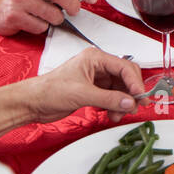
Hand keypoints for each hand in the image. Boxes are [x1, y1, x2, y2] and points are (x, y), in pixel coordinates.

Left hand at [26, 46, 143, 123]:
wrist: (32, 103)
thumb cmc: (49, 90)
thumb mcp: (82, 94)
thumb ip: (108, 99)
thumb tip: (129, 102)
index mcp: (95, 58)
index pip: (124, 67)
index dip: (135, 81)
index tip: (140, 96)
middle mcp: (98, 66)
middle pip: (125, 77)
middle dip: (130, 93)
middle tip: (135, 106)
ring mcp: (96, 79)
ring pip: (120, 89)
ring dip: (122, 103)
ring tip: (118, 114)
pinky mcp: (94, 91)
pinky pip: (112, 97)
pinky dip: (115, 106)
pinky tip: (112, 114)